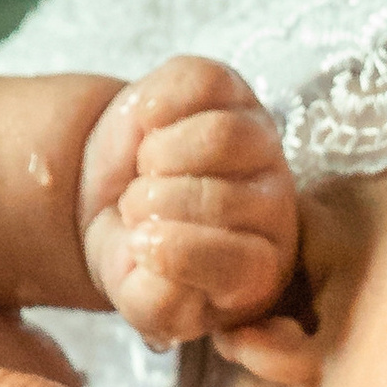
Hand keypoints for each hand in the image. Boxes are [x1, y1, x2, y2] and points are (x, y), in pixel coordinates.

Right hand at [78, 61, 296, 349]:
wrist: (111, 197)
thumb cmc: (135, 255)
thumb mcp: (139, 297)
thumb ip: (156, 303)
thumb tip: (160, 259)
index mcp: (263, 269)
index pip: (243, 263)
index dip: (179, 254)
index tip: (142, 246)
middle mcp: (276, 205)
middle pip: (222, 198)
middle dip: (155, 204)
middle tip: (137, 208)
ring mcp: (260, 140)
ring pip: (220, 138)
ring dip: (157, 157)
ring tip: (145, 172)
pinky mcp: (230, 88)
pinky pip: (197, 83)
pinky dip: (153, 106)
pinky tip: (147, 129)